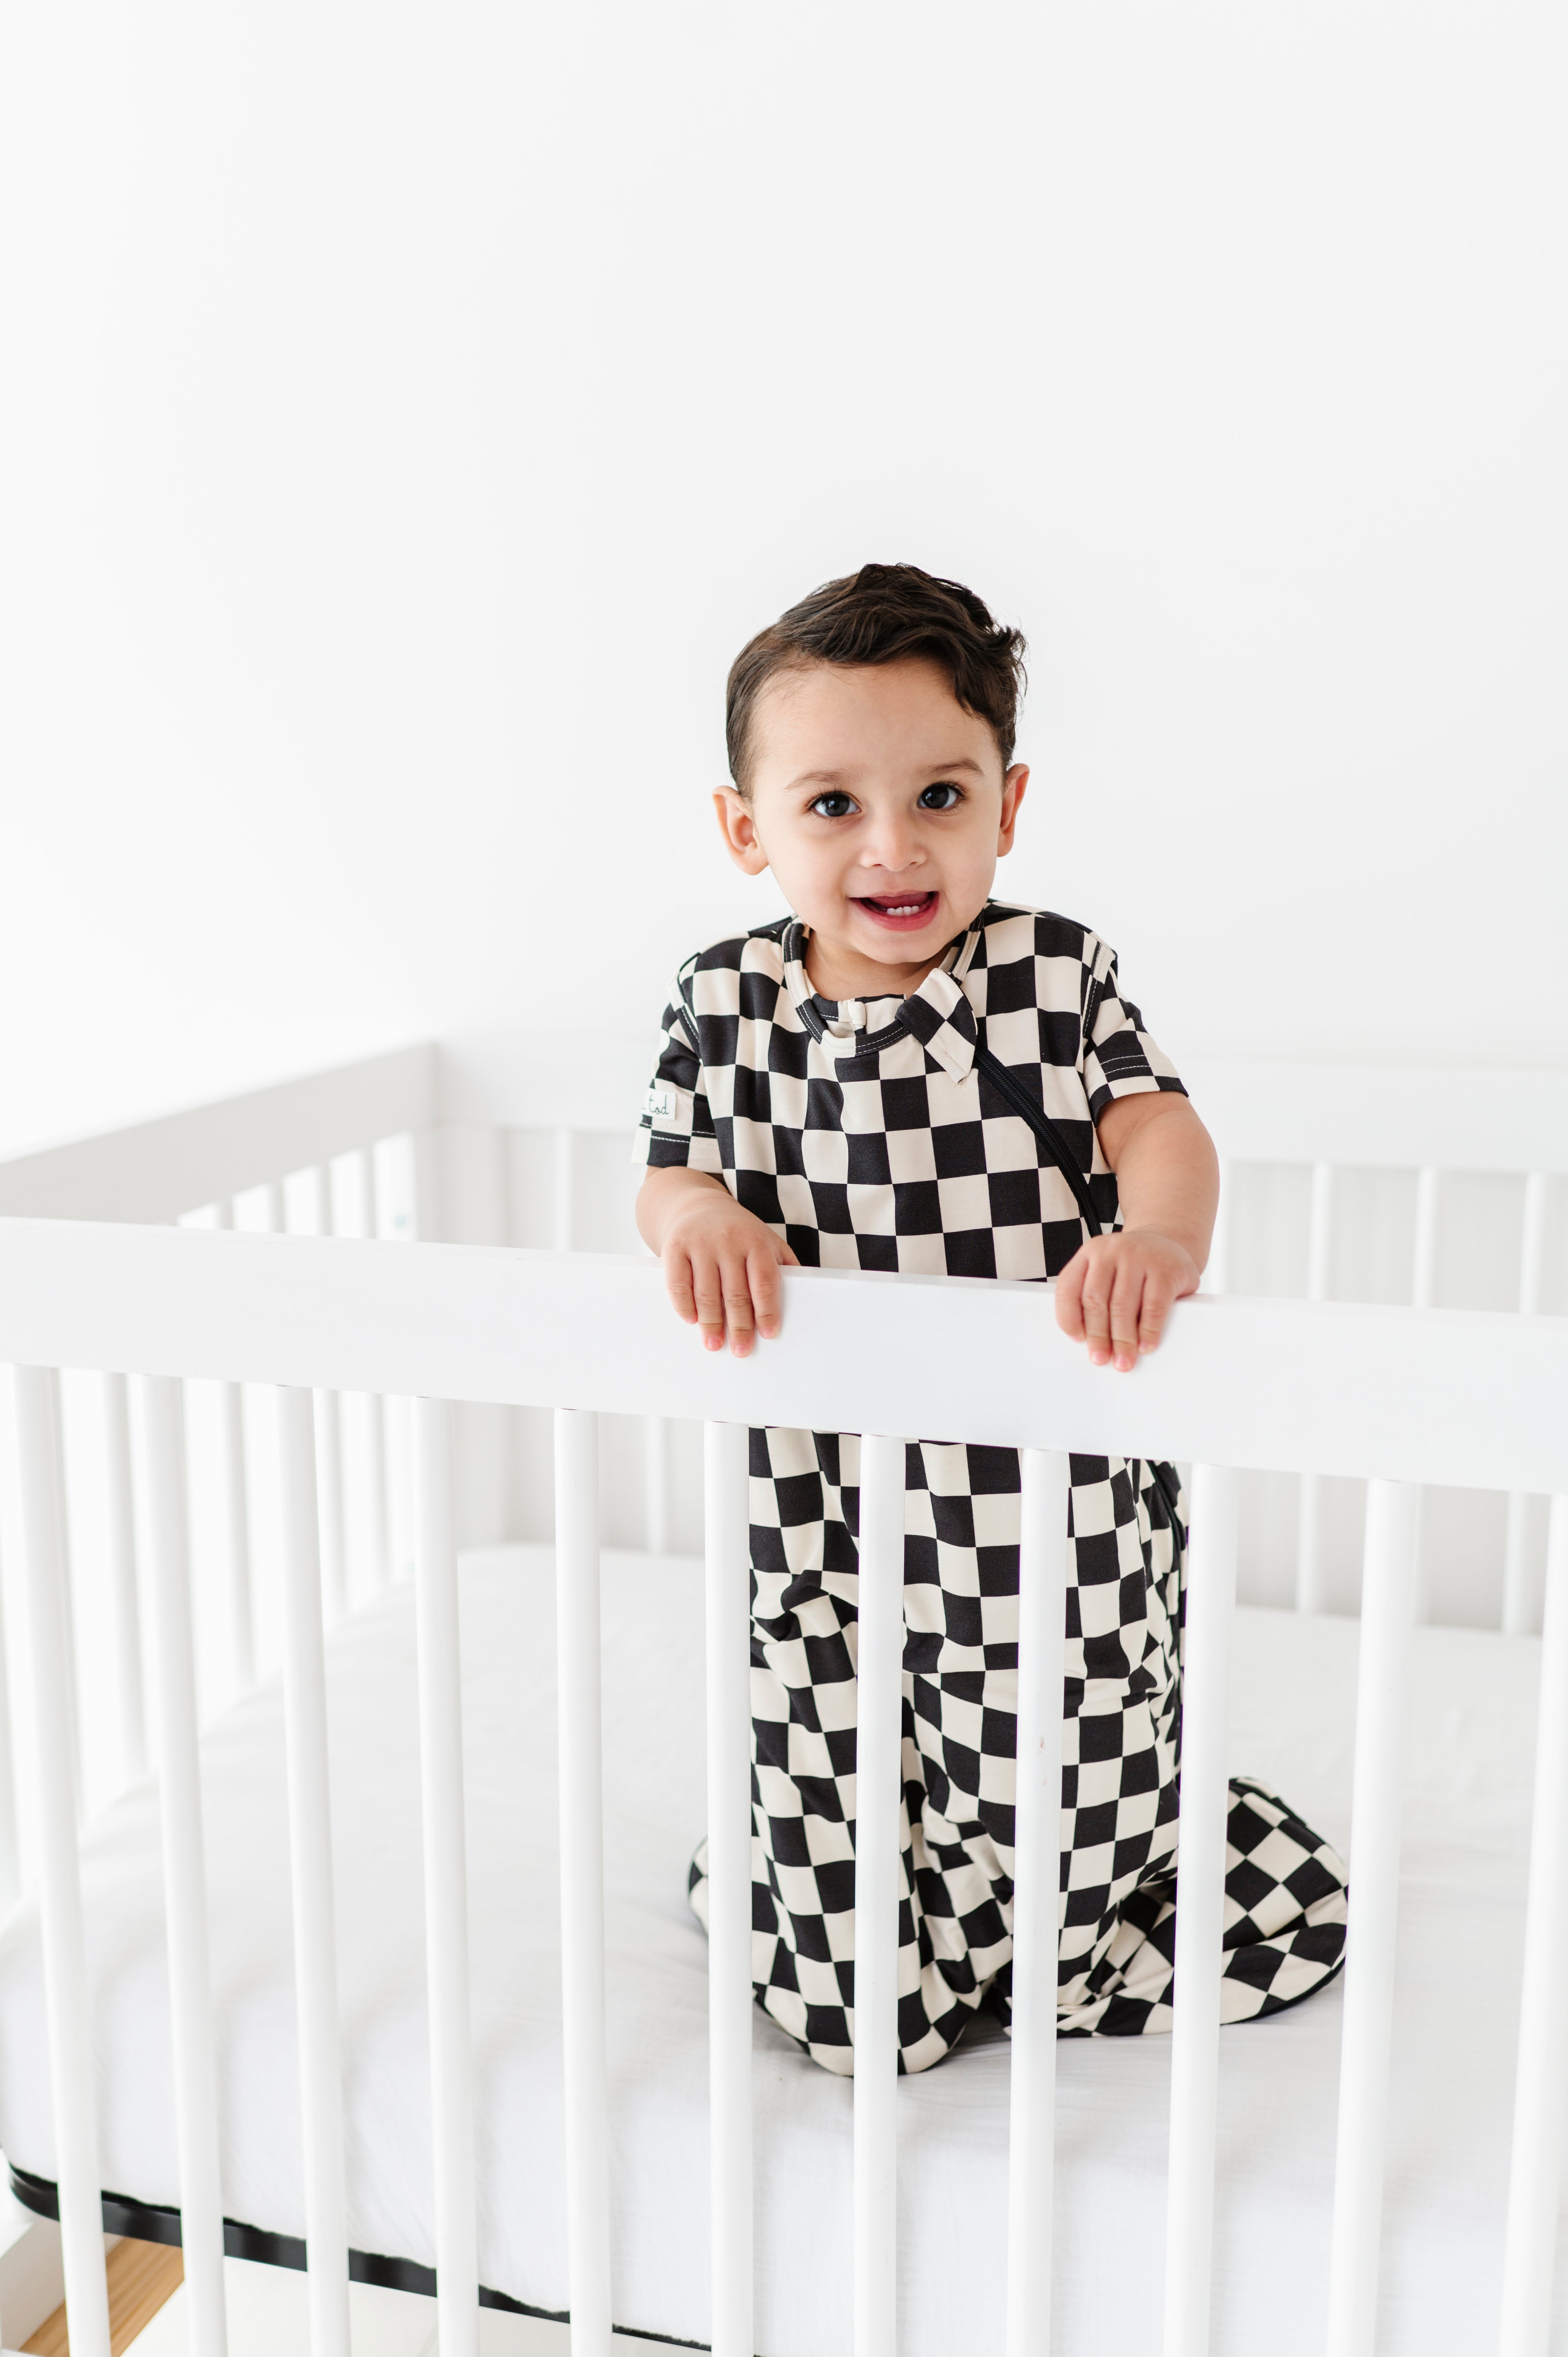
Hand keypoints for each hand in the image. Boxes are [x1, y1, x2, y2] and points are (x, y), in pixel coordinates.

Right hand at [641, 1172, 798, 1356]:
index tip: (768, 1334)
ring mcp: (700, 1243)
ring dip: (711, 1323)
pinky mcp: (675, 1247)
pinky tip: (692, 1320)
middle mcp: (729, 1241)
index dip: (767, 1311)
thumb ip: (784, 1264)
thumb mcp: (767, 1240)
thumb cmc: (739, 1231)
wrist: (700, 1205)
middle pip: (735, 1292)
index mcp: (756, 1242)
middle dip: (739, 1326)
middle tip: (741, 1349)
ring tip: (715, 1343)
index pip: (764, 1282)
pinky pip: (678, 1283)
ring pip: (706, 1292)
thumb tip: (804, 1295)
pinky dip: (684, 1305)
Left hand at [1054, 1228, 1198, 1370]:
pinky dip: (1148, 1331)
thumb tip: (1088, 1339)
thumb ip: (1094, 1295)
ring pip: (1123, 1307)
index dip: (1069, 1318)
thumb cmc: (1133, 1264)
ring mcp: (1139, 1257)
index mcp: (1089, 1253)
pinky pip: (1153, 1307)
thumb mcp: (1107, 1271)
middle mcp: (1111, 1251)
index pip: (1068, 1288)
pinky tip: (1146, 1345)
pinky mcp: (1166, 1270)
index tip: (1078, 1340)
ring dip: (1122, 1340)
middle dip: (1097, 1336)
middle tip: (1101, 1358)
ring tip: (1124, 1359)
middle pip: (1095, 1301)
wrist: (1169, 1242)